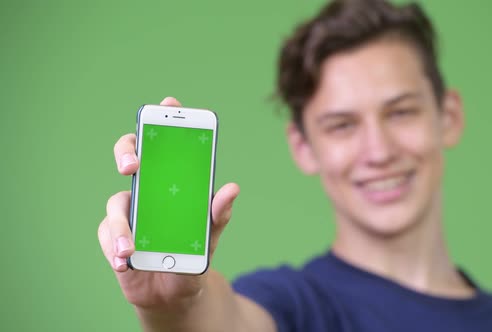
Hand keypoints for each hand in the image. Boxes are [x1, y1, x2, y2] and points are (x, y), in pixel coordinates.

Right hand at [97, 97, 239, 308]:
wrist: (175, 291)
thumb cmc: (192, 251)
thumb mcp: (210, 232)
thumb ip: (219, 212)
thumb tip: (231, 188)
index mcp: (169, 182)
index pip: (164, 145)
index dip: (164, 121)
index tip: (169, 104)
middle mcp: (145, 190)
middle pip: (128, 156)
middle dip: (127, 152)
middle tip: (133, 165)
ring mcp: (128, 212)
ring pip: (116, 203)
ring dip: (121, 224)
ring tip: (131, 247)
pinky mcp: (113, 236)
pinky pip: (109, 235)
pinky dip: (116, 248)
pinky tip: (125, 261)